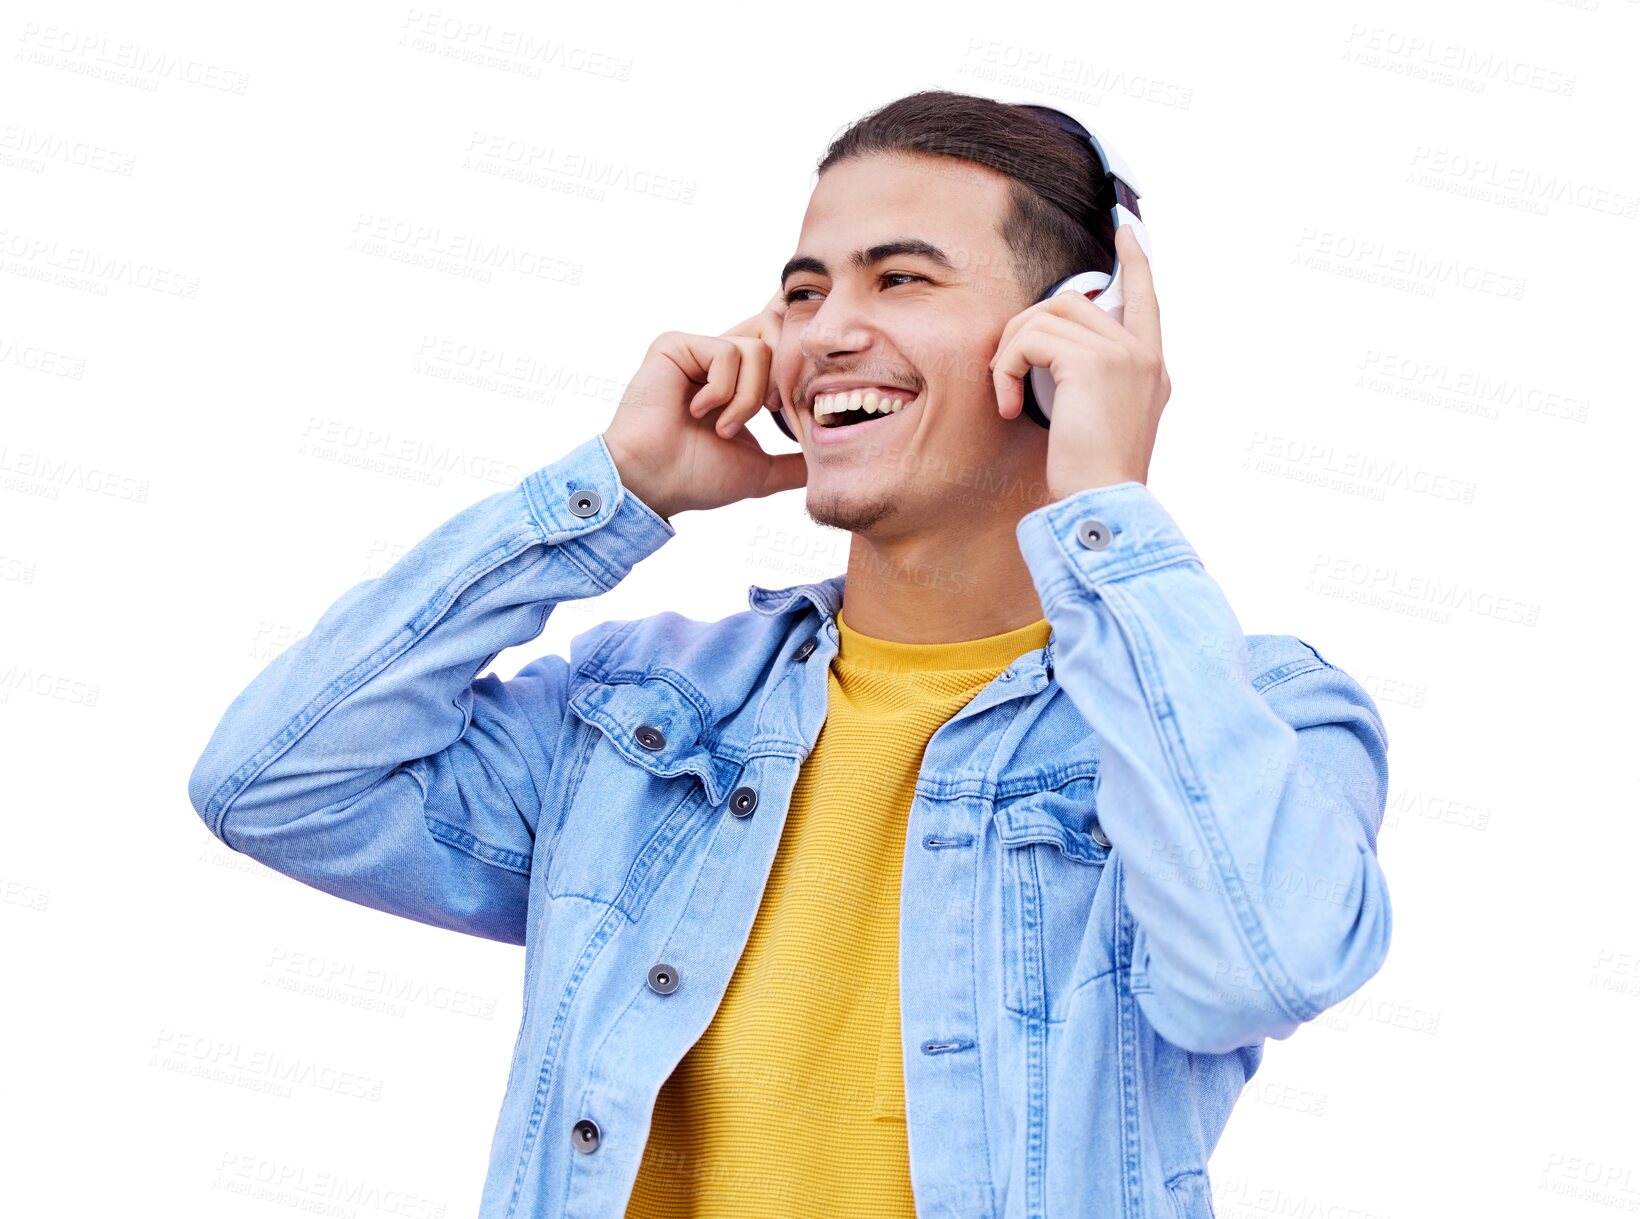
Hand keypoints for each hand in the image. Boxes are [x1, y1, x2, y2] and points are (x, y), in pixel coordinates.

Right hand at [602, 291, 805, 518]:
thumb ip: (792, 464)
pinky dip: (722, 391)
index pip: (776, 353)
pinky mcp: (676, 344)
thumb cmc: (695, 478)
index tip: (779, 413)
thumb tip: (824, 465)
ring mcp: (695, 351)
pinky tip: (697, 412)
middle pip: (776, 343)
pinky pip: (728, 352)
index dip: (790, 372)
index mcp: (734, 384)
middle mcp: (715, 362)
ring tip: (721, 426)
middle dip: (774, 389)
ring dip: (746, 399)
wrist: (654, 482)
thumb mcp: (759, 472)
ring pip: (757, 350)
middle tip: (759, 419)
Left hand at [989, 224, 1169, 497]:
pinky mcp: (1092, 362)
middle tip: (1006, 370)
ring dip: (1012, 350)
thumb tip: (1050, 350)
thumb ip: (1091, 381)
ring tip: (1006, 392)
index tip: (1126, 229)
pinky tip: (1009, 406)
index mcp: (1150, 369)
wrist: (1103, 504)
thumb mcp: (1100, 423)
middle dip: (1026, 328)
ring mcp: (1122, 355)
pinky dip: (1007, 368)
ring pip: (1047, 314)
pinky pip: (1030, 339)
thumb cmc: (1091, 478)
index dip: (1137, 261)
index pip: (1146, 298)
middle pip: (1073, 301)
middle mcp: (1143, 355)